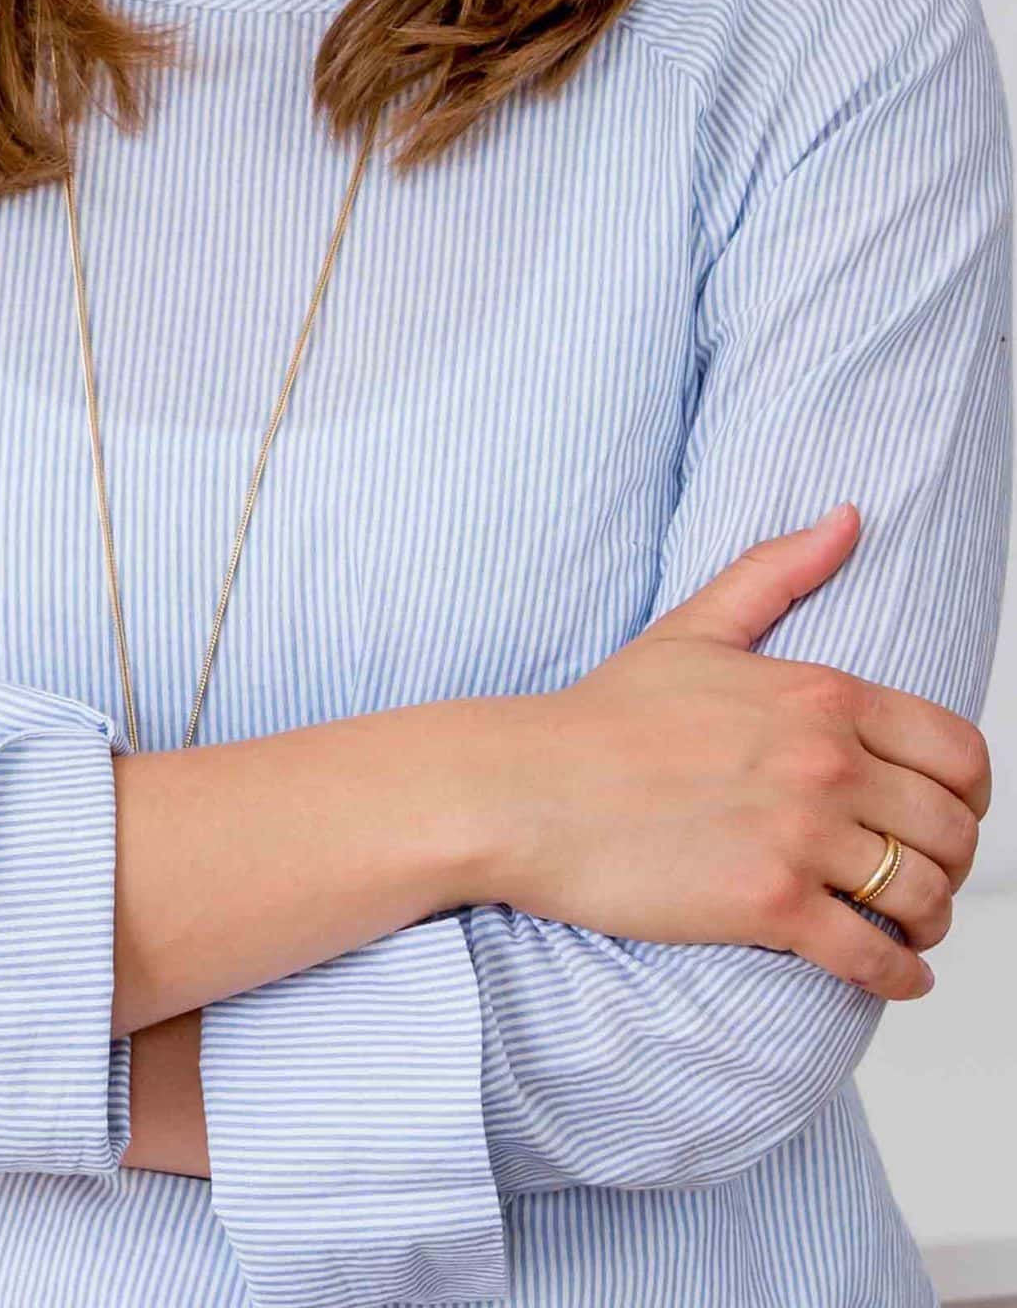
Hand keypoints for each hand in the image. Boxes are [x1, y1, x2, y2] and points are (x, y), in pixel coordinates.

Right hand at [488, 503, 991, 1000]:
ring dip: (926, 924)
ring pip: (923, 897)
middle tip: (918, 877)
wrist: (525, 788)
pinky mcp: (770, 905)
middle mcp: (823, 762)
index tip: (944, 814)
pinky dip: (898, 976)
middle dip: (949, 863)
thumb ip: (778, 572)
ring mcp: (799, 836)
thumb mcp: (694, 630)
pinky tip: (890, 971)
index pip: (959, 753)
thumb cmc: (602, 715)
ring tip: (904, 928)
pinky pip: (875, 957)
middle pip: (952, 832)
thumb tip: (849, 518)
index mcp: (819, 694)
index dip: (969, 795)